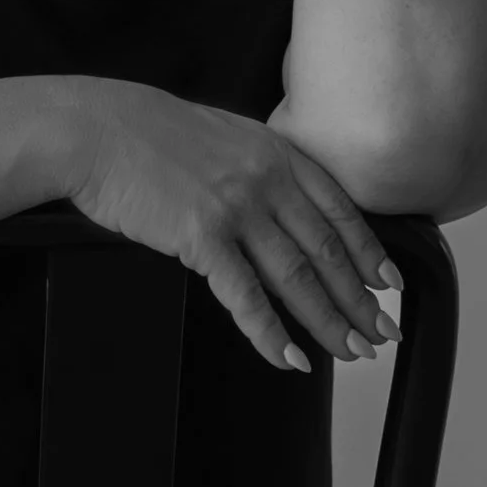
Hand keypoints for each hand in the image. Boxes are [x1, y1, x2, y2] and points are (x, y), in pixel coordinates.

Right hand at [55, 78, 400, 372]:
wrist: (96, 129)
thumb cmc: (146, 134)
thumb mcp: (222, 138)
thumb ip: (258, 168)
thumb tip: (277, 206)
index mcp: (277, 152)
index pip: (340, 211)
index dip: (371, 253)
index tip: (390, 284)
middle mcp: (267, 179)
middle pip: (328, 251)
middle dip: (361, 300)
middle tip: (381, 334)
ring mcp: (237, 208)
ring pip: (298, 278)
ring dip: (328, 323)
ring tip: (349, 352)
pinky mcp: (202, 236)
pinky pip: (246, 296)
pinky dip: (270, 332)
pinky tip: (288, 357)